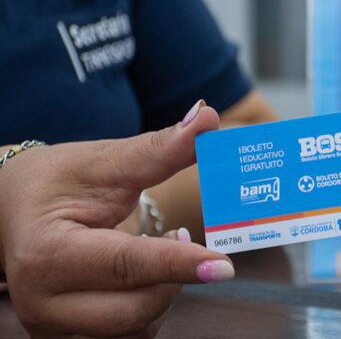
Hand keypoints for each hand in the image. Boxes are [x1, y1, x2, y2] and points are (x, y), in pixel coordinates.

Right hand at [0, 101, 235, 337]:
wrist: (10, 211)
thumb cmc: (55, 182)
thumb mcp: (103, 161)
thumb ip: (158, 148)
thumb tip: (207, 119)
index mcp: (48, 254)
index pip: (125, 265)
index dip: (178, 265)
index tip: (224, 265)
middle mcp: (45, 302)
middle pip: (133, 310)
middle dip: (174, 278)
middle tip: (180, 234)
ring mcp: (53, 327)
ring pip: (135, 328)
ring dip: (163, 291)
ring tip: (158, 247)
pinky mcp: (67, 336)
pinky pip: (128, 335)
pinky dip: (149, 306)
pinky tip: (145, 274)